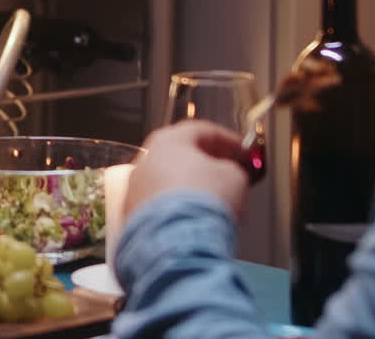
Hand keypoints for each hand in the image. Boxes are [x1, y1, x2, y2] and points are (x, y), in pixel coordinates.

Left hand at [124, 120, 249, 219]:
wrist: (178, 243)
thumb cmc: (201, 206)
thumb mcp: (235, 177)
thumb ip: (234, 167)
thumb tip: (232, 173)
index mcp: (168, 141)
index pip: (202, 131)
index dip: (228, 140)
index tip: (242, 151)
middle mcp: (146, 161)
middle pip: (180, 156)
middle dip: (206, 164)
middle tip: (228, 173)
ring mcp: (135, 189)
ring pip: (167, 182)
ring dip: (189, 188)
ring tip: (213, 202)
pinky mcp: (132, 216)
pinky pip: (159, 207)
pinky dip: (176, 210)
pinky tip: (194, 221)